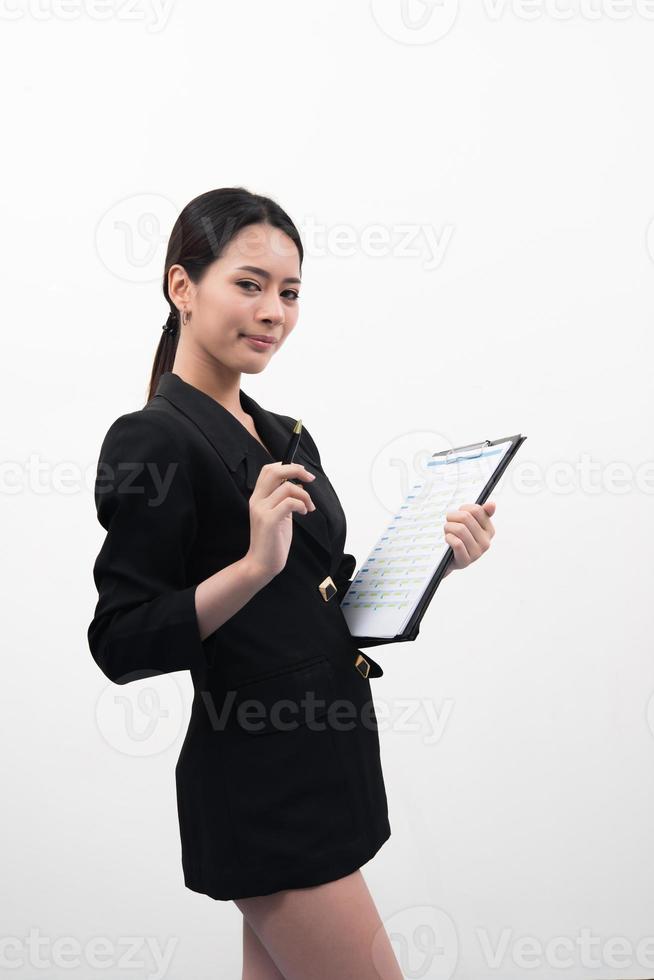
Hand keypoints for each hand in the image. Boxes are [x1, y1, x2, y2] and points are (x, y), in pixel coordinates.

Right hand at [245, 462, 316, 581]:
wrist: (262, 564)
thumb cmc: (272, 541)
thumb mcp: (279, 515)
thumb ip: (285, 500)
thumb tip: (299, 485)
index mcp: (258, 497)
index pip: (268, 470)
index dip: (286, 465)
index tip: (302, 473)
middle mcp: (257, 500)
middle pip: (274, 471)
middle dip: (296, 470)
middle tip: (310, 478)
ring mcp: (261, 510)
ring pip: (287, 487)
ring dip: (305, 495)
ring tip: (309, 507)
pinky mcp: (269, 520)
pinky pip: (290, 503)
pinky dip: (302, 505)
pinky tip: (304, 513)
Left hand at [441, 501, 495, 577]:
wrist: (450, 558)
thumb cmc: (460, 537)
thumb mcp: (470, 523)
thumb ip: (481, 512)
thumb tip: (492, 504)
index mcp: (489, 530)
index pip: (476, 510)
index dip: (463, 509)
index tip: (459, 514)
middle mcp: (486, 542)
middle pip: (466, 518)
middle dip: (452, 517)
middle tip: (449, 522)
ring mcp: (477, 553)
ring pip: (460, 529)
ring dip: (448, 527)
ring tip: (447, 531)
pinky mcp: (466, 561)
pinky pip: (456, 543)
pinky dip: (449, 538)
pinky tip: (448, 539)